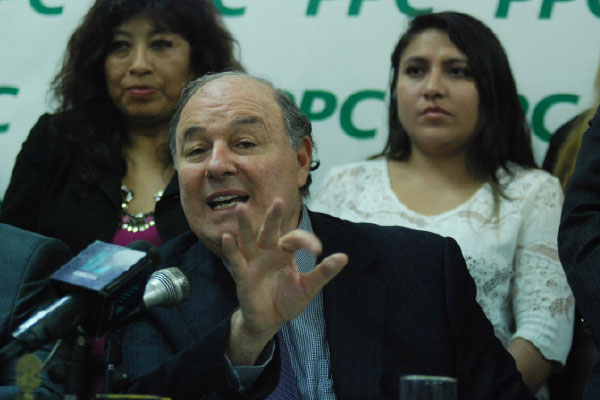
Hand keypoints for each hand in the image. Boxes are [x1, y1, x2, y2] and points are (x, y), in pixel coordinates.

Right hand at [222, 198, 347, 364]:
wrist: (270, 321)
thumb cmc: (287, 300)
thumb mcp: (309, 287)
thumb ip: (324, 272)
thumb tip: (344, 257)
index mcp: (284, 251)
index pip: (295, 238)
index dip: (306, 241)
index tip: (318, 251)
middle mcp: (267, 252)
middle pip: (269, 231)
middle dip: (273, 217)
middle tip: (278, 201)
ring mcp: (253, 262)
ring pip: (248, 240)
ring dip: (245, 226)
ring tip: (241, 209)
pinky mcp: (242, 276)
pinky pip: (235, 261)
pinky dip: (231, 249)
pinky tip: (227, 237)